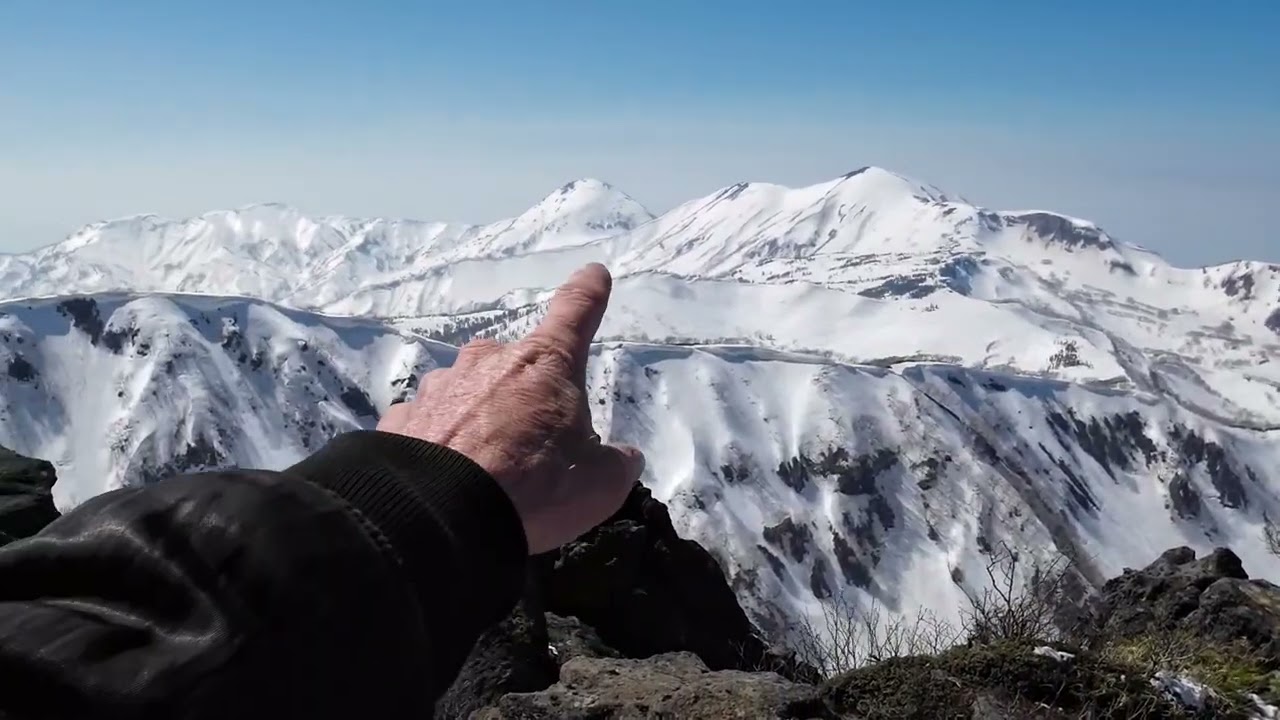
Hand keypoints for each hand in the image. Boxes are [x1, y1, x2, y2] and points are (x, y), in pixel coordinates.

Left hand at [377, 263, 645, 553]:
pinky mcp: (401, 419)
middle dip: (526, 394)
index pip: (576, 312)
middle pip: (516, 364)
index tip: (593, 274)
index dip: (588, 293)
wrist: (439, 515)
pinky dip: (440, 441)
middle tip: (532, 446)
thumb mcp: (600, 484)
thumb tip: (624, 456)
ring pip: (469, 392)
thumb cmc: (535, 488)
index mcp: (546, 363)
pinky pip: (429, 423)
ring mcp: (440, 386)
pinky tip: (443, 475)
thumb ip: (616, 462)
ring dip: (479, 418)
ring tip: (484, 469)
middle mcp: (489, 360)